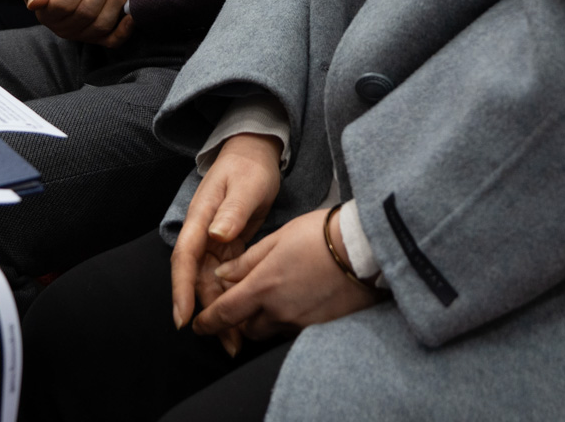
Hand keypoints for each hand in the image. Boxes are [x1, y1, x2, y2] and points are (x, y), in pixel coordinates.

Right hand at [19, 0, 136, 45]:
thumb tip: (36, 2)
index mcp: (48, 12)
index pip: (62, 4)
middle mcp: (64, 27)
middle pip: (85, 13)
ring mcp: (83, 35)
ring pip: (101, 24)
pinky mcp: (101, 39)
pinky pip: (113, 41)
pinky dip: (124, 28)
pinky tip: (131, 13)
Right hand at [171, 133, 281, 353]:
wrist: (254, 153)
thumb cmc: (249, 167)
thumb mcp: (246, 185)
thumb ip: (232, 210)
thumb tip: (217, 235)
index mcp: (200, 218)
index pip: (184, 258)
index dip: (181, 289)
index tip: (183, 318)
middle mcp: (202, 233)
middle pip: (197, 279)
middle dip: (206, 312)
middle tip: (225, 343)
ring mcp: (212, 241)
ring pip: (211, 283)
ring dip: (221, 310)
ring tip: (236, 341)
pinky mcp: (226, 246)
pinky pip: (225, 277)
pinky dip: (231, 297)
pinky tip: (241, 317)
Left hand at [193, 207, 378, 343]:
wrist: (365, 247)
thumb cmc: (320, 234)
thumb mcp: (278, 238)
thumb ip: (247, 261)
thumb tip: (223, 275)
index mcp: (263, 287)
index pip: (225, 314)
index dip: (208, 323)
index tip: (199, 326)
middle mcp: (279, 311)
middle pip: (248, 329)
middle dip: (239, 321)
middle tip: (241, 305)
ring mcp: (302, 322)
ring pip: (271, 331)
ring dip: (264, 320)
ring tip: (272, 299)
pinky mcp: (321, 327)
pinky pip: (294, 330)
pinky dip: (287, 319)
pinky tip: (297, 301)